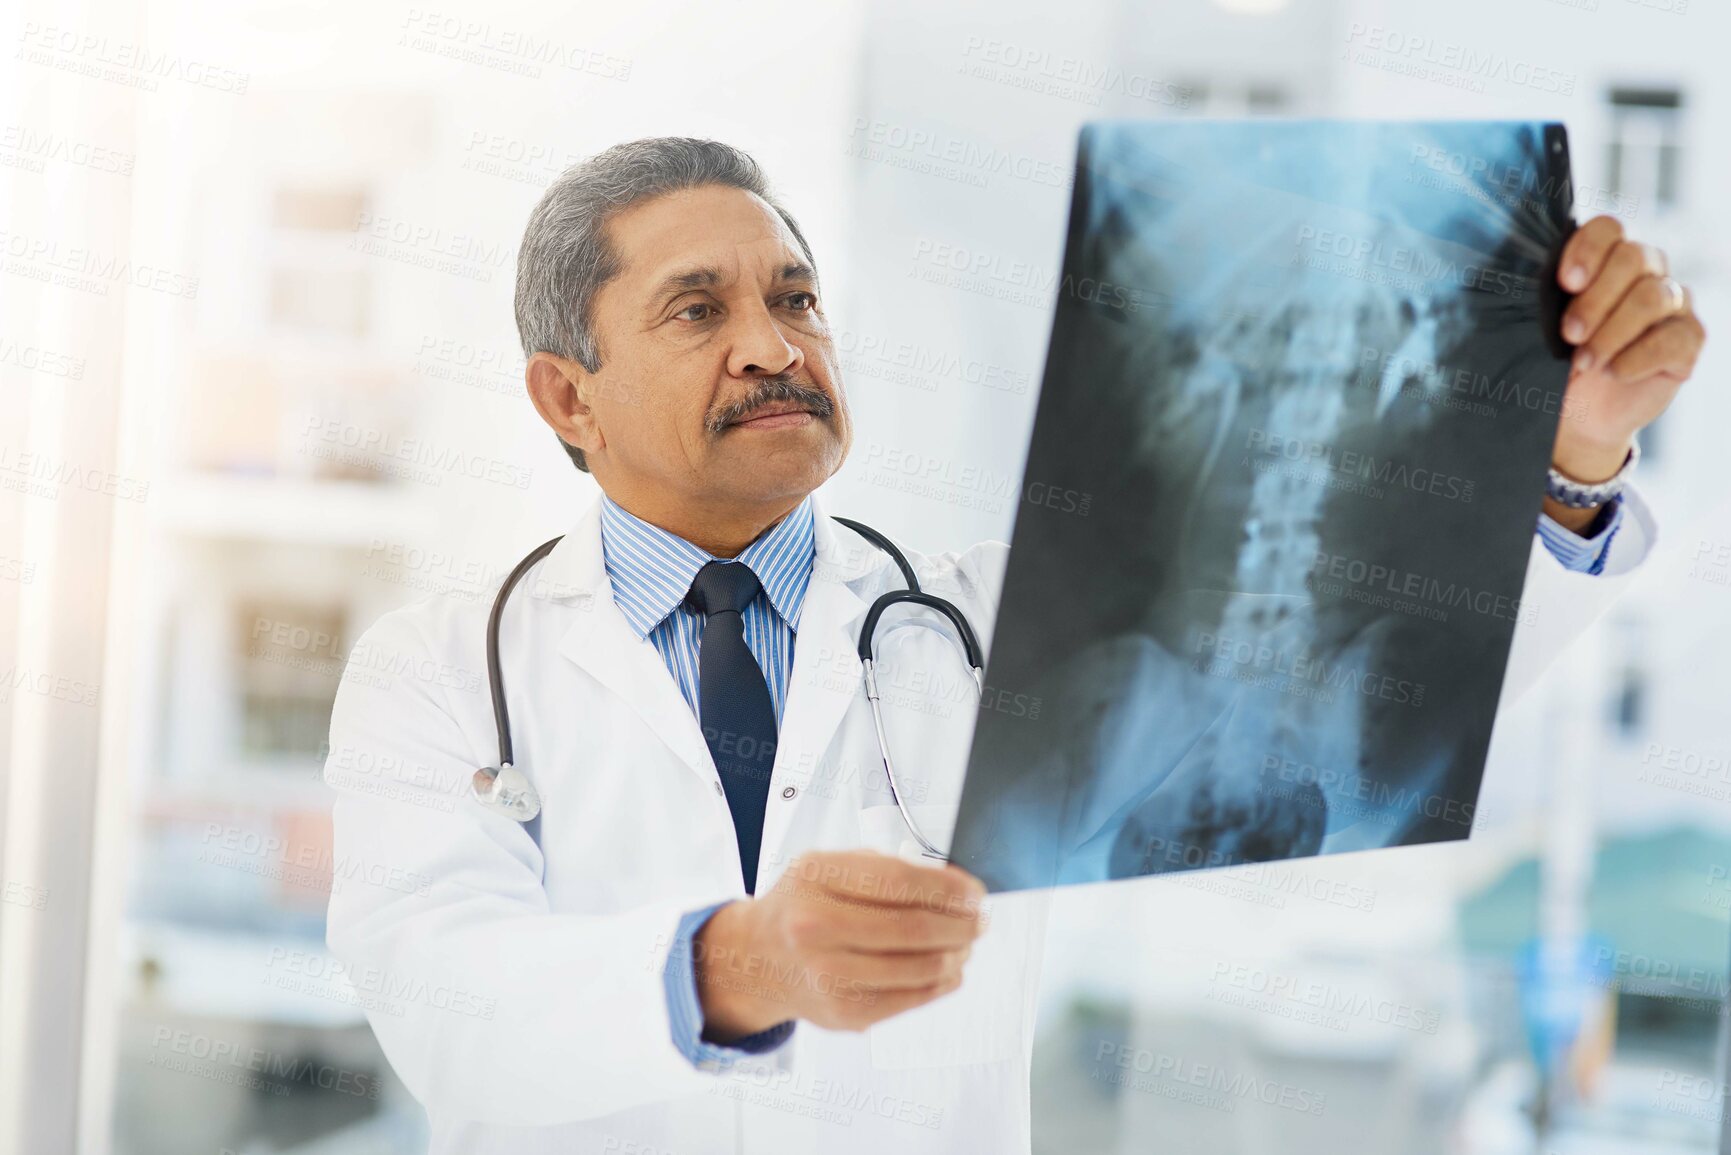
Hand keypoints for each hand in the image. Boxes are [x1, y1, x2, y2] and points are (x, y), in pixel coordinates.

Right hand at [693, 850, 987, 1038]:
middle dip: (960, 924)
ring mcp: (828, 974)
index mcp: (816, 878)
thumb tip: (954, 889)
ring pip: (918, 967)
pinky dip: (940, 984)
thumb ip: (886, 870)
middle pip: (913, 928)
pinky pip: (910, 999)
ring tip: (966, 944)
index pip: (899, 881)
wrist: (758, 958)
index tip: (975, 892)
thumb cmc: (805, 905)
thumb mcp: (830, 867)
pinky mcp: (844, 1011)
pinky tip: (949, 970)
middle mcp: (815, 927)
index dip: (948, 887)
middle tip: (979, 920)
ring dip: (956, 954)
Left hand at [1549, 216, 1705, 529]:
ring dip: (1613, 331)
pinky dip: (1638, 357)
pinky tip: (1614, 372)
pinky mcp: (1688, 340)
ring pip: (1654, 297)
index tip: (1564, 282)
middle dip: (1597, 298)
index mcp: (1604, 261)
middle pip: (1635, 258)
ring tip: (1584, 363)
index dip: (1588, 249)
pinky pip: (1674, 337)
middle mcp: (1644, 273)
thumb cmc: (1547, 367)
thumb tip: (1478, 284)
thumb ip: (1521, 303)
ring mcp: (1671, 304)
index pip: (1608, 229)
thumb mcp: (1528, 334)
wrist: (1573, 418)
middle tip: (1568, 334)